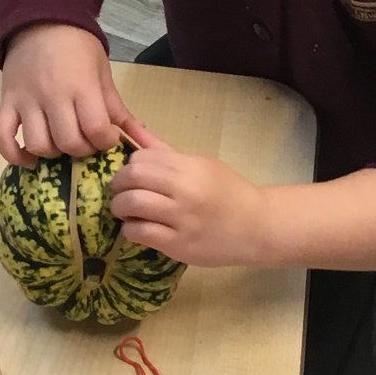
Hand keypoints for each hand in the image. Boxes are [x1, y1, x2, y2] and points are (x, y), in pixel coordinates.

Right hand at [0, 24, 138, 165]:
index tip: (106, 136)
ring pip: (38, 144)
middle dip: (82, 149)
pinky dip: (13, 155)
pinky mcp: (6, 103)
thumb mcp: (102, 72)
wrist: (41, 22)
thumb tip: (140, 137)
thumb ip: (117, 108)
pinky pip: (2, 137)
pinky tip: (29, 159)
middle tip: (85, 140)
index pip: (96, 129)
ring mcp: (26, 100)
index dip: (105, 141)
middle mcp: (52, 96)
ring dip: (53, 152)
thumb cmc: (78, 47)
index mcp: (81, 86)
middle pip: (68, 142)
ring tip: (60, 142)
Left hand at [110, 123, 275, 265]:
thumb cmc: (228, 192)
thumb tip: (130, 130)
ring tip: (124, 211)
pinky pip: (140, 232)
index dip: (129, 166)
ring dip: (119, 207)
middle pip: (133, 177)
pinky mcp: (178, 245)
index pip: (142, 158)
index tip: (130, 176)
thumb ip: (164, 151)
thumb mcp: (200, 164)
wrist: (257, 227)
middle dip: (118, 185)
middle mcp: (185, 189)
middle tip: (120, 193)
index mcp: (190, 166)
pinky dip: (130, 229)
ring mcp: (182, 218)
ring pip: (132, 204)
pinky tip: (136, 228)